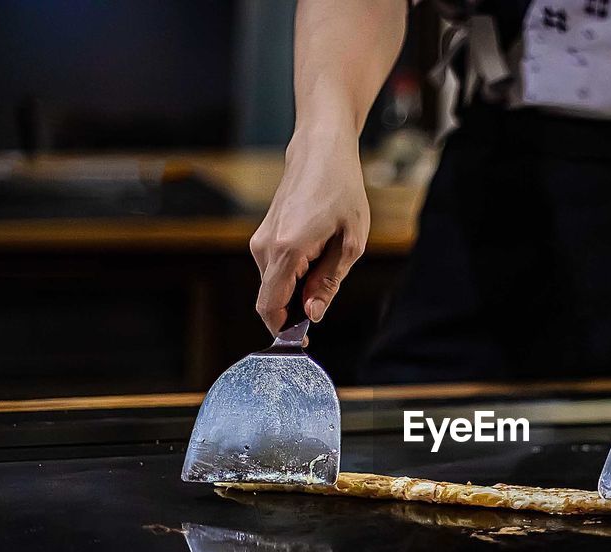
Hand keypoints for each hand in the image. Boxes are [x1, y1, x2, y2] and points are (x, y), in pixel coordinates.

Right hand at [249, 126, 368, 336]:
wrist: (321, 150)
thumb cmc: (341, 190)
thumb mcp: (350, 242)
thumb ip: (329, 283)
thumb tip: (312, 314)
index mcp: (286, 250)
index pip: (269, 306)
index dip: (284, 330)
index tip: (303, 341)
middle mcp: (264, 247)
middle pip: (271, 298)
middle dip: (295, 310)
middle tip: (326, 296)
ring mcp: (260, 240)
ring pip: (274, 284)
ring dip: (297, 289)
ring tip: (329, 261)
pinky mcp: (264, 235)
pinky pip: (275, 269)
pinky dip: (293, 275)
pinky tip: (318, 254)